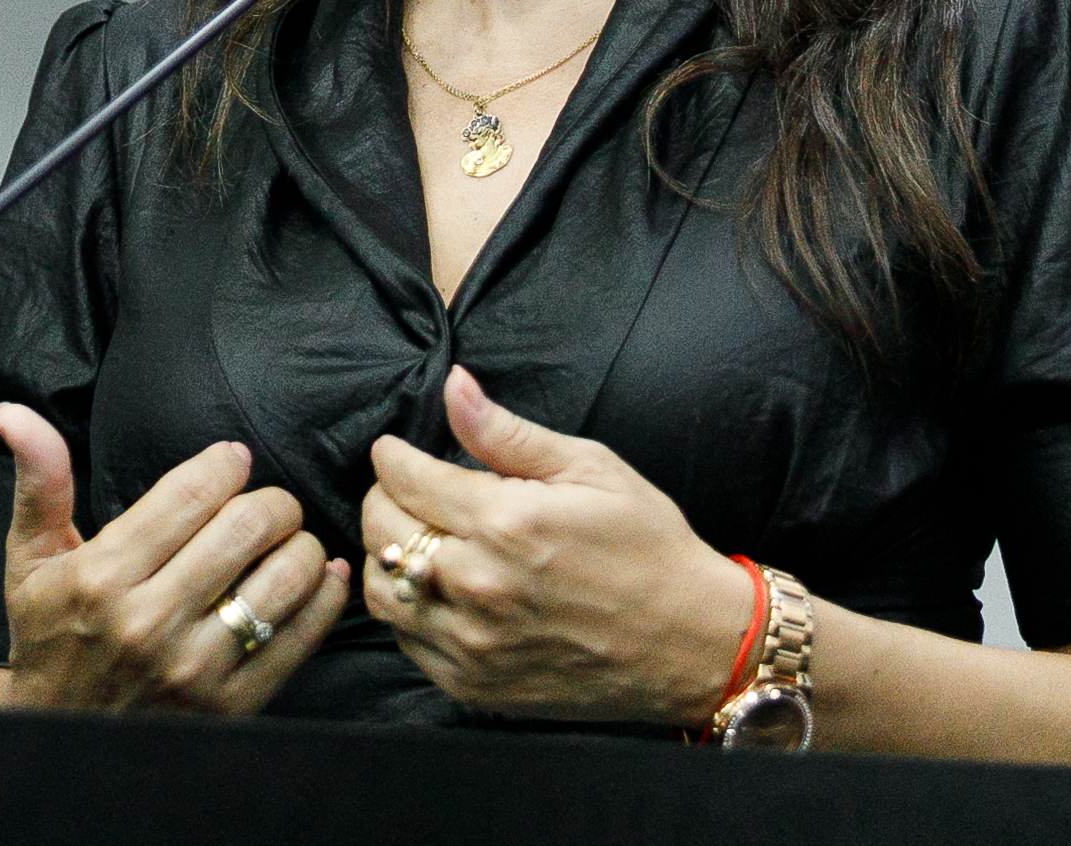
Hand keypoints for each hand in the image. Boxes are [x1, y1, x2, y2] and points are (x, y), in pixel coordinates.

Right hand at [0, 402, 351, 713]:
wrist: (57, 739)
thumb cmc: (49, 641)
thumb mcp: (29, 560)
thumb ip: (39, 481)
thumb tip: (15, 412)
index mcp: (100, 577)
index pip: (190, 495)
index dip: (224, 465)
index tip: (232, 460)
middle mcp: (147, 622)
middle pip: (245, 529)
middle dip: (271, 501)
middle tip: (268, 502)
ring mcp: (193, 668)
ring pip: (283, 578)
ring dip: (301, 543)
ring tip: (289, 538)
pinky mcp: (230, 705)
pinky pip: (300, 637)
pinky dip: (324, 596)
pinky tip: (321, 575)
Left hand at [361, 367, 754, 723]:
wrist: (690, 643)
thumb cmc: (648, 546)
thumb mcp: (591, 468)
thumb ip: (507, 432)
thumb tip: (453, 385)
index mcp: (506, 522)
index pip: (402, 478)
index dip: (392, 456)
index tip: (396, 451)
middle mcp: (478, 585)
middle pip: (379, 530)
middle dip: (385, 498)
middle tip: (411, 491)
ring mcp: (472, 642)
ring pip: (380, 590)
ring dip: (388, 557)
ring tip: (420, 539)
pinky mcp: (473, 685)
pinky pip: (406, 640)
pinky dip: (409, 609)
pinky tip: (441, 589)